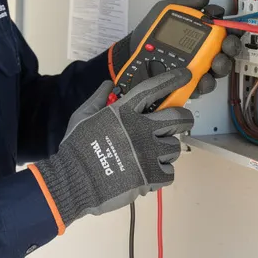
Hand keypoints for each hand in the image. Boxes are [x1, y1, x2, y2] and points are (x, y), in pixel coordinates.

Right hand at [31, 69, 194, 229]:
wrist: (72, 182)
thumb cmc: (76, 149)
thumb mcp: (82, 117)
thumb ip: (98, 99)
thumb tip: (108, 84)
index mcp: (124, 113)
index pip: (153, 89)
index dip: (172, 79)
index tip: (185, 75)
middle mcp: (141, 129)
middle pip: (178, 117)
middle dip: (184, 118)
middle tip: (179, 123)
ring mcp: (148, 153)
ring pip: (174, 146)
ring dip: (166, 150)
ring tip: (152, 155)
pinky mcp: (151, 176)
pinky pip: (170, 172)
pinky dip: (161, 173)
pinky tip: (149, 173)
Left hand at [110, 0, 240, 97]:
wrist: (132, 51)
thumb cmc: (151, 32)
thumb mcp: (166, 11)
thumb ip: (185, 3)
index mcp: (202, 34)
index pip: (223, 31)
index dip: (230, 29)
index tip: (227, 27)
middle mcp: (204, 52)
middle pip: (227, 51)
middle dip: (231, 48)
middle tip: (226, 45)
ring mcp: (198, 69)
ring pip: (218, 70)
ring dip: (221, 65)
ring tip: (216, 62)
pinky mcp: (189, 83)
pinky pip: (202, 86)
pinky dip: (204, 83)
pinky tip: (201, 78)